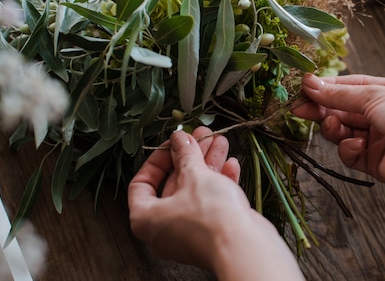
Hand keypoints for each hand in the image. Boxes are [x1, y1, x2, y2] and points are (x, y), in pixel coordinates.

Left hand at [128, 127, 302, 280]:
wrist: (243, 247)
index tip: (174, 143)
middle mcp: (163, 228)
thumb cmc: (209, 216)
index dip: (158, 159)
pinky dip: (220, 182)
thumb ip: (185, 154)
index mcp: (146, 218)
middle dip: (190, 156)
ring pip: (196, 191)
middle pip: (173, 183)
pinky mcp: (212, 232)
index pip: (141, 183)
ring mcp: (189, 231)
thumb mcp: (194, 175)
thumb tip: (180, 138)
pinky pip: (211, 203)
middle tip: (201, 135)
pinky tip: (231, 164)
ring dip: (209, 164)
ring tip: (220, 141)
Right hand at [292, 73, 384, 186]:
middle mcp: (384, 114)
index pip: (351, 86)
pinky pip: (351, 152)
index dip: (328, 88)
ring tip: (331, 127)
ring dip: (334, 129)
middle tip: (300, 109)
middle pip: (344, 110)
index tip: (305, 88)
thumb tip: (310, 84)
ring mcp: (379, 138)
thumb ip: (339, 94)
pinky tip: (356, 145)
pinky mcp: (374, 160)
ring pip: (344, 131)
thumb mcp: (373, 95)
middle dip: (323, 109)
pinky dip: (349, 149)